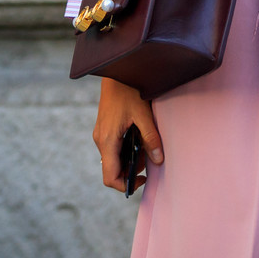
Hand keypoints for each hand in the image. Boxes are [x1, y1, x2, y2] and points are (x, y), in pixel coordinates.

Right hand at [92, 76, 163, 190]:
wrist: (117, 72)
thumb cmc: (129, 91)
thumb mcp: (143, 114)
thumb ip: (150, 138)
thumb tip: (158, 160)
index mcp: (107, 141)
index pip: (110, 177)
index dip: (125, 185)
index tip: (143, 179)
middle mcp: (100, 141)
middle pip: (112, 170)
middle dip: (130, 171)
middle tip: (149, 160)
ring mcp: (100, 135)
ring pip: (113, 160)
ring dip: (129, 160)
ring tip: (146, 147)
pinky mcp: (103, 130)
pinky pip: (112, 149)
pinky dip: (125, 151)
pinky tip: (139, 139)